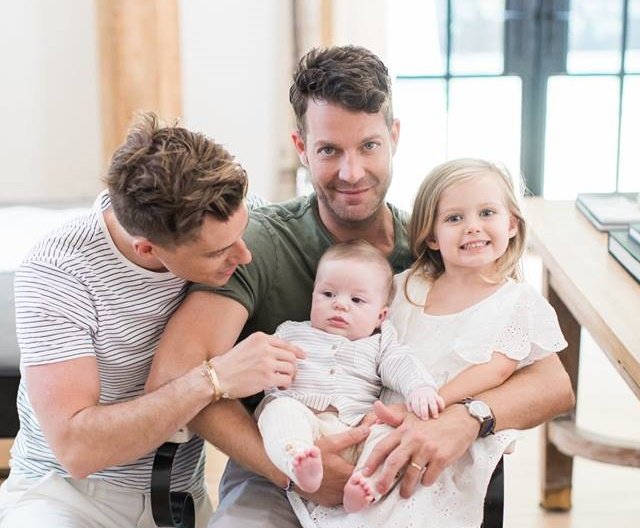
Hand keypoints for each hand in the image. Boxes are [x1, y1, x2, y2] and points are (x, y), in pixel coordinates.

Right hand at [209, 332, 304, 397]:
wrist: (218, 377)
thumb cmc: (230, 363)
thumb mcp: (247, 346)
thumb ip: (263, 346)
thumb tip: (281, 352)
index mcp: (261, 338)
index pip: (286, 344)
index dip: (297, 351)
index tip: (303, 356)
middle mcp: (265, 348)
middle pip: (291, 356)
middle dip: (294, 366)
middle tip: (290, 374)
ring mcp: (267, 363)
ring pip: (291, 368)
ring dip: (290, 377)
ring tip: (284, 382)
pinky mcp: (267, 378)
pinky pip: (286, 380)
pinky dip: (286, 385)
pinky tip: (280, 388)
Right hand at [296, 425, 369, 505]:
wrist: (292, 473)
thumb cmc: (312, 458)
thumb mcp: (331, 443)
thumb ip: (351, 437)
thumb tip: (368, 430)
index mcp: (348, 475)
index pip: (368, 475)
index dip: (372, 469)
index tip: (374, 463)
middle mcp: (344, 490)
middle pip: (361, 486)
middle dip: (365, 478)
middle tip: (365, 469)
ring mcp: (336, 498)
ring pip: (352, 494)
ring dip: (355, 487)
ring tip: (354, 477)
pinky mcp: (329, 502)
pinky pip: (342, 499)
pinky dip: (344, 493)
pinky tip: (341, 484)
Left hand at [362, 404, 476, 497]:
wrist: (459, 419)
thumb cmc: (431, 419)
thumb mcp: (410, 415)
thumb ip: (391, 415)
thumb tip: (375, 407)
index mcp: (403, 430)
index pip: (383, 447)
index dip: (372, 461)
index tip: (365, 473)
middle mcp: (413, 440)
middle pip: (393, 463)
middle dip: (384, 479)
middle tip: (380, 489)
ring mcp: (427, 449)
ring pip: (411, 474)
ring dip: (406, 487)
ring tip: (404, 493)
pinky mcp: (441, 458)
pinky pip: (429, 477)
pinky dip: (425, 482)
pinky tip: (424, 481)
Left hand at [406, 387, 444, 419]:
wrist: (422, 388)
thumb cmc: (415, 398)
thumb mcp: (410, 400)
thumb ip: (409, 406)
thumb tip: (410, 413)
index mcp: (415, 397)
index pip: (415, 404)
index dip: (417, 411)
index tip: (419, 416)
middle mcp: (422, 396)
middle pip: (423, 404)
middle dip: (424, 412)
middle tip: (425, 419)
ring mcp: (430, 396)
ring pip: (432, 402)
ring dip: (434, 410)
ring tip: (435, 417)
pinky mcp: (436, 396)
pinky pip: (440, 400)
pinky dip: (441, 405)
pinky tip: (441, 410)